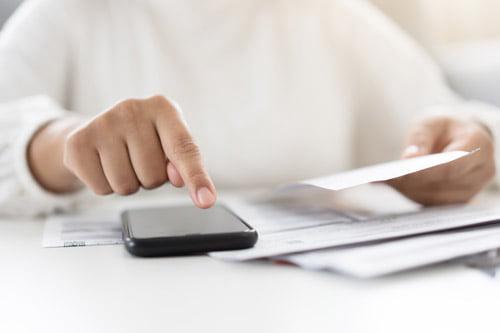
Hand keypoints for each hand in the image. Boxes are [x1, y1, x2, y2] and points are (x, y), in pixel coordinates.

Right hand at [29, 96, 215, 208]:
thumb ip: (183, 161)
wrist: (98, 130)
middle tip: (140, 160)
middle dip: (150, 178)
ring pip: (126, 186)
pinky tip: (103, 164)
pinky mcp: (77, 142)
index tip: (206, 201)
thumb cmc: (145, 139)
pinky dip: (105, 186)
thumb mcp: (170, 144)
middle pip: (154, 175)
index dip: (196, 177)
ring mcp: (102, 123)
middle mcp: (132, 109)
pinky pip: (102, 189)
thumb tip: (179, 178)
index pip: (184, 149)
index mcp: (163, 107)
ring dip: (129, 184)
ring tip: (123, 161)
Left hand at [387, 115, 495, 205]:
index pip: (452, 166)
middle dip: (412, 182)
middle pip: (442, 185)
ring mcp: (471, 190)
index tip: (402, 171)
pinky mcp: (457, 201)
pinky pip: (432, 203)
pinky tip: (392, 185)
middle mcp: (481, 171)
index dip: (426, 172)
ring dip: (408, 190)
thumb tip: (409, 159)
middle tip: (385, 178)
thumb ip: (420, 138)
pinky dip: (410, 194)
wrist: (455, 137)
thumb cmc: (443, 127)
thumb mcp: (430, 122)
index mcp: (479, 146)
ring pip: (436, 198)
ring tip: (384, 181)